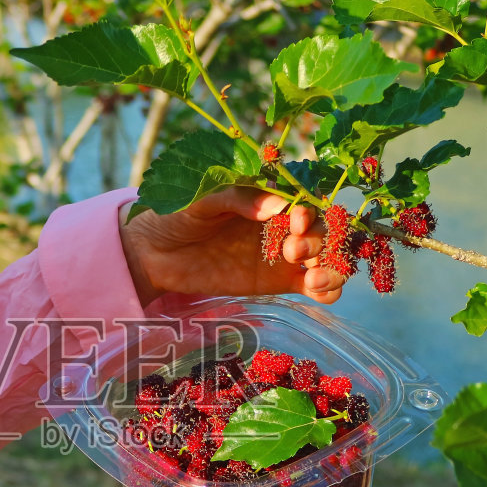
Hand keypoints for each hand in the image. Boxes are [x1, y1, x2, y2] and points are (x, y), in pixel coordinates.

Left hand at [118, 186, 348, 307]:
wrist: (154, 252)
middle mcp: (284, 222)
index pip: (306, 199)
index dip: (310, 209)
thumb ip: (236, 198)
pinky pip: (316, 286)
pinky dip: (327, 289)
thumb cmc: (176, 214)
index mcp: (269, 196)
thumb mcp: (202, 198)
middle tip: (291, 250)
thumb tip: (275, 205)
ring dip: (332, 266)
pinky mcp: (280, 282)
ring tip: (311, 278)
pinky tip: (316, 289)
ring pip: (328, 257)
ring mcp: (285, 254)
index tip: (296, 219)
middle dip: (318, 240)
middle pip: (324, 230)